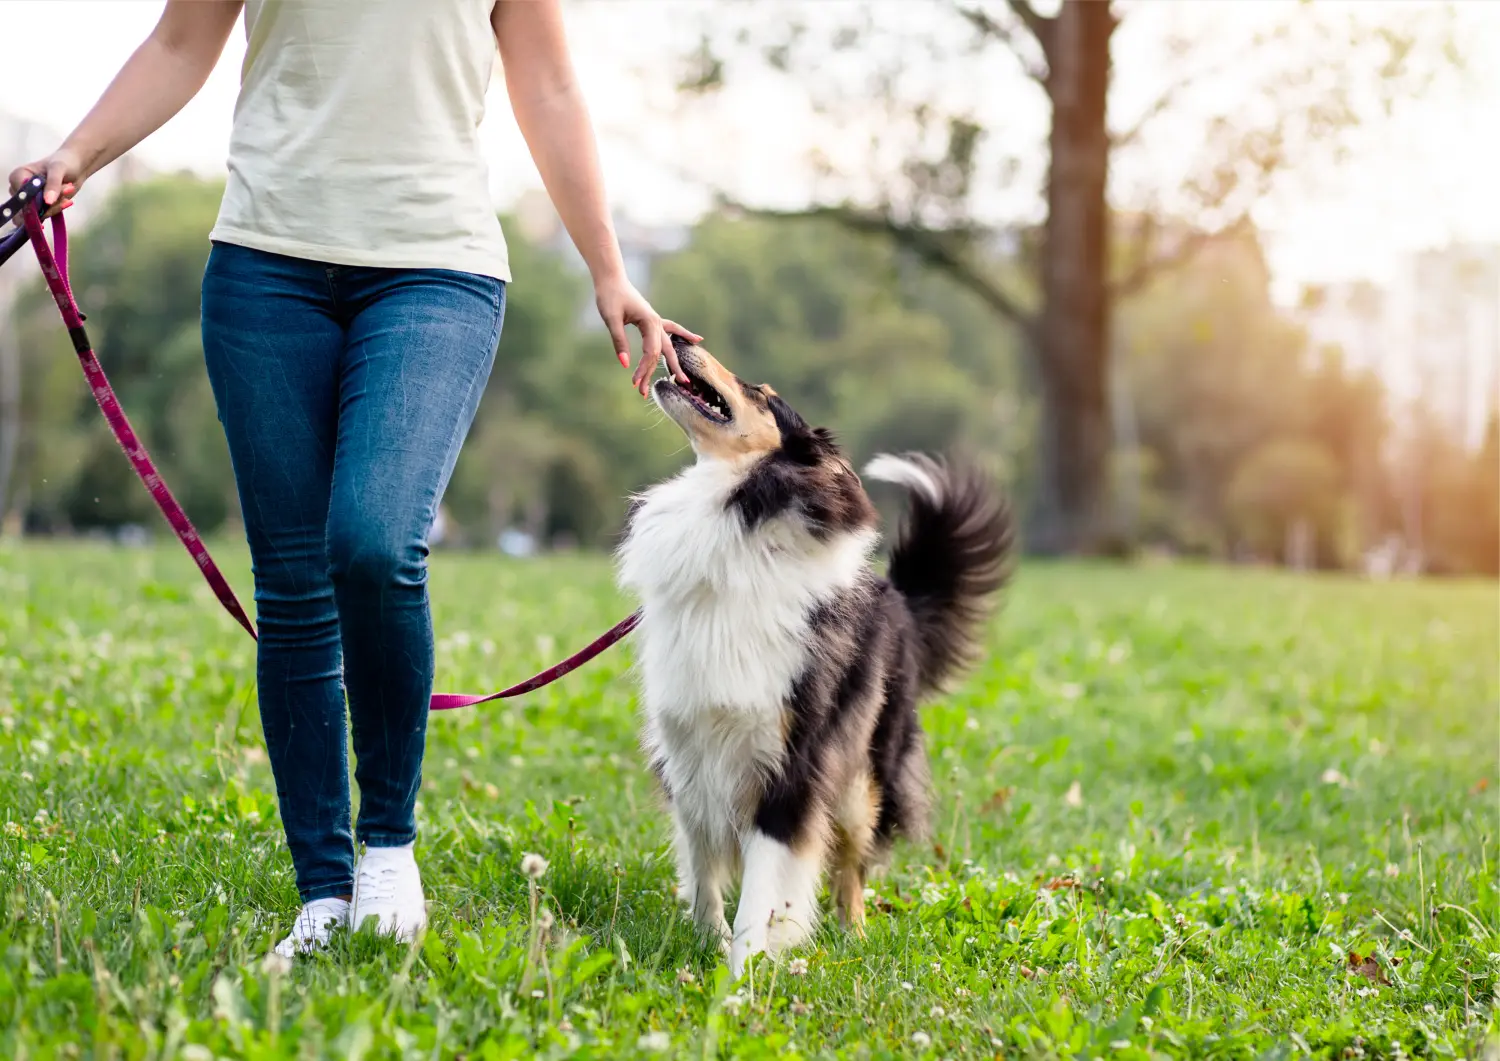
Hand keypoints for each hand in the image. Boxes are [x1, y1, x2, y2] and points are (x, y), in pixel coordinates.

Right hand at [8, 147, 82, 218]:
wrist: (76, 167)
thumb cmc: (64, 162)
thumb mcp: (58, 169)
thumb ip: (53, 184)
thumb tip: (47, 201)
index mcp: (18, 176)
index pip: (21, 195)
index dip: (35, 200)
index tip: (54, 195)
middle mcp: (20, 189)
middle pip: (28, 207)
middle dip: (48, 204)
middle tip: (66, 191)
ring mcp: (29, 199)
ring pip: (38, 214)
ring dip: (55, 206)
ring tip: (68, 190)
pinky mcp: (41, 206)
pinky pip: (46, 215)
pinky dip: (57, 209)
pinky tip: (67, 201)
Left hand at [593, 275, 702, 396]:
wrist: (611, 278)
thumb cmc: (610, 296)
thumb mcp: (611, 319)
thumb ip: (619, 341)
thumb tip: (625, 365)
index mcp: (649, 322)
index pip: (651, 352)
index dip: (644, 369)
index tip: (634, 384)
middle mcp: (656, 322)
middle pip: (662, 352)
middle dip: (665, 371)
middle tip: (673, 387)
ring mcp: (656, 321)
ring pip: (666, 346)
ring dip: (671, 363)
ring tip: (681, 379)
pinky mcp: (652, 320)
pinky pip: (672, 330)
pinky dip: (684, 335)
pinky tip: (697, 340)